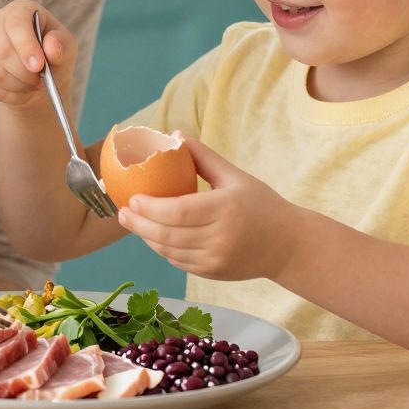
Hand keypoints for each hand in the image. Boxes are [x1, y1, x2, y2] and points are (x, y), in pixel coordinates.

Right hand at [0, 0, 76, 110]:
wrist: (37, 73)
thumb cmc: (53, 55)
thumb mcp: (66, 49)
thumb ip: (62, 46)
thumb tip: (52, 46)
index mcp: (19, 10)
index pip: (16, 24)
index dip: (26, 46)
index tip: (38, 67)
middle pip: (1, 50)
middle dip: (24, 73)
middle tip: (41, 82)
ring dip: (18, 87)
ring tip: (33, 86)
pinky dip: (8, 96)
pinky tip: (20, 92)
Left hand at [115, 140, 295, 282]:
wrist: (288, 245)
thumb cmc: (261, 205)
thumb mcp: (235, 176)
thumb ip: (204, 157)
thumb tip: (175, 135)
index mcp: (225, 209)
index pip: (177, 211)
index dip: (150, 207)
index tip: (131, 199)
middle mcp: (220, 238)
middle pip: (167, 235)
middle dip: (139, 225)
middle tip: (121, 213)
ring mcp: (216, 260)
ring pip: (170, 252)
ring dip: (148, 238)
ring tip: (134, 223)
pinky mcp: (213, 274)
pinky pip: (179, 263)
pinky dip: (164, 250)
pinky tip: (155, 237)